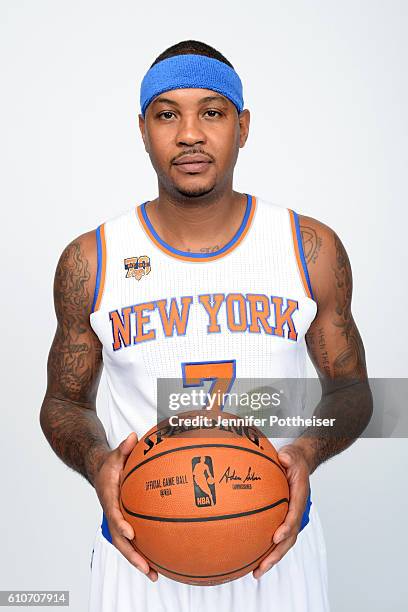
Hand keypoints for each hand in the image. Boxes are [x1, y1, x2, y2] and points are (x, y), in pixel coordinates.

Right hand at [94, 432, 157, 581]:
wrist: (98, 471)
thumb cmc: (111, 463)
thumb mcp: (115, 453)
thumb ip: (124, 447)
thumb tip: (133, 437)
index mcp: (108, 497)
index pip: (113, 513)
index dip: (120, 524)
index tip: (130, 533)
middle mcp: (111, 513)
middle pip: (118, 539)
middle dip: (131, 554)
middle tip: (146, 567)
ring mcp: (116, 521)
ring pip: (125, 546)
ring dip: (138, 561)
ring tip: (154, 575)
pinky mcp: (123, 524)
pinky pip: (133, 541)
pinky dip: (142, 552)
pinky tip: (159, 563)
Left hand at [253, 443, 310, 578]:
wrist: (300, 463)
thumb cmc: (294, 459)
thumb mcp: (293, 454)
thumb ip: (290, 456)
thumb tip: (284, 457)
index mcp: (299, 497)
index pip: (294, 515)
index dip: (287, 527)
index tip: (276, 537)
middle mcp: (295, 511)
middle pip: (289, 538)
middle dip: (276, 554)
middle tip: (262, 567)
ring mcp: (289, 518)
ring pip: (282, 543)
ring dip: (271, 559)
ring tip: (256, 573)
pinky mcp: (281, 519)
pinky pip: (274, 537)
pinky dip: (265, 549)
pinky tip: (250, 557)